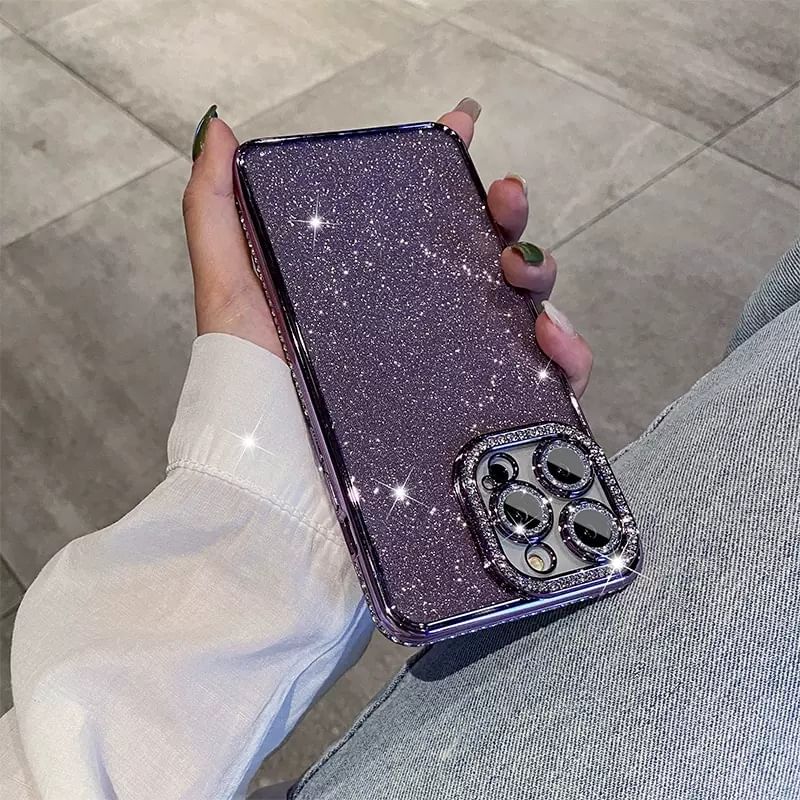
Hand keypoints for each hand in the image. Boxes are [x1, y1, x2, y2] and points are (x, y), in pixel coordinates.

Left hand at [182, 100, 591, 396]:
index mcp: (374, 284)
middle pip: (484, 250)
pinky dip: (566, 357)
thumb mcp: (230, 290)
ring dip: (540, 275)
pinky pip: (543, 383)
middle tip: (502, 199)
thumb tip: (220, 130)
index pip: (422, 212)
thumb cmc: (249, 390)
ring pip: (523, 306)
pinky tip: (552, 342)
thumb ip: (216, 209)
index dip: (449, 164)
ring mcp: (452, 367)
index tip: (462, 123)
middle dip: (507, 213)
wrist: (273, 484)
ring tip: (521, 273)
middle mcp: (419, 320)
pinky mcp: (478, 419)